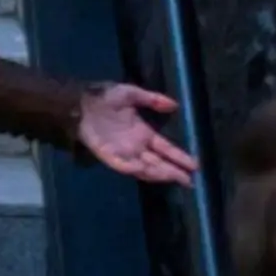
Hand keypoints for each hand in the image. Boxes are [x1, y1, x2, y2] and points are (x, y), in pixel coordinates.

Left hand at [78, 82, 197, 183]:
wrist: (80, 102)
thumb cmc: (103, 97)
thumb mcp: (131, 94)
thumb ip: (152, 99)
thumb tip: (174, 105)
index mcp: (142, 132)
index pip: (165, 148)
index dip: (179, 157)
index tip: (195, 165)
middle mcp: (135, 146)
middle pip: (159, 162)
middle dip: (175, 171)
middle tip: (192, 181)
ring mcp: (123, 153)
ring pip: (146, 168)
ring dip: (161, 173)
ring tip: (177, 178)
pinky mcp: (109, 156)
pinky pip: (125, 166)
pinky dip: (137, 170)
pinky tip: (149, 172)